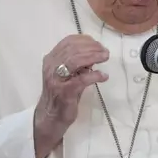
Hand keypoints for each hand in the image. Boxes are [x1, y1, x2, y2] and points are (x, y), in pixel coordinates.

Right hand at [33, 35, 108, 157]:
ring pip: (75, 61)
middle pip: (73, 49)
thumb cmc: (62, 93)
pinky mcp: (65, 92)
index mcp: (51, 59)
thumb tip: (95, 51)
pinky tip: (104, 76)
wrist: (51, 117)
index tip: (98, 44)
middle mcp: (51, 67)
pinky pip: (81, 80)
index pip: (68, 42)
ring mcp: (57, 79)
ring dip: (94, 56)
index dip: (85, 40)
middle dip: (92, 47)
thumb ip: (78, 62)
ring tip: (105, 58)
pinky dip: (95, 75)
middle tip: (105, 51)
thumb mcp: (69, 74)